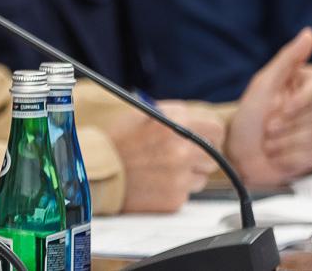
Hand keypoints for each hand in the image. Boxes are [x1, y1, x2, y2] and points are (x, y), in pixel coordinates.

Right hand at [104, 102, 220, 211]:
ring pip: (202, 177)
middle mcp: (181, 149)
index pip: (217, 129)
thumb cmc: (115, 142)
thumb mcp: (142, 114)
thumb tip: (198, 118)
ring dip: (189, 174)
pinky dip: (175, 189)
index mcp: (175, 124)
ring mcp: (180, 176)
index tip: (204, 137)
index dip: (210, 133)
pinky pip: (187, 194)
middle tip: (182, 155)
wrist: (94, 172)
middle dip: (201, 155)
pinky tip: (156, 182)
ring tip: (163, 169)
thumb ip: (174, 113)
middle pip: (214, 154)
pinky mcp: (175, 198)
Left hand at [226, 28, 311, 185]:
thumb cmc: (245, 118)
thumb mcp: (263, 85)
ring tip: (268, 141)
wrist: (235, 153)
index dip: (302, 100)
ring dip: (283, 142)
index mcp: (303, 86)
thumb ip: (287, 59)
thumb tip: (308, 33)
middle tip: (266, 127)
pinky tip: (276, 155)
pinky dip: (288, 158)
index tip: (282, 108)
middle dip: (286, 124)